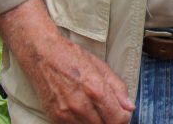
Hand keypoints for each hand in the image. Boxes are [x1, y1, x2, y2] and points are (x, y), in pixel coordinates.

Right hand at [0, 0, 134, 123]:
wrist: (43, 55)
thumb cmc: (72, 57)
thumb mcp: (101, 67)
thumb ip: (118, 88)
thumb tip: (130, 106)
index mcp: (96, 90)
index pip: (118, 119)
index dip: (124, 117)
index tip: (124, 112)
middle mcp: (81, 105)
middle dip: (111, 120)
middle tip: (110, 110)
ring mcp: (66, 114)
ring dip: (97, 122)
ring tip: (96, 109)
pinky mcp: (55, 118)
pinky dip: (83, 123)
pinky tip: (83, 112)